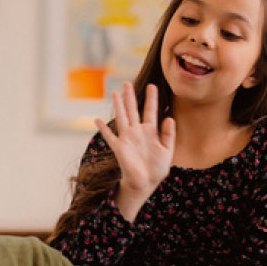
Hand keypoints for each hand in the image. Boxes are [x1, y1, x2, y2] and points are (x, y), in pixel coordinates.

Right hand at [93, 82, 175, 221]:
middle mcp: (137, 131)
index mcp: (150, 131)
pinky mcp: (119, 147)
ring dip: (118, 105)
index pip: (150, 110)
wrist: (146, 183)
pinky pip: (109, 136)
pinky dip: (103, 129)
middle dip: (130, 96)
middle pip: (132, 109)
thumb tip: (169, 118)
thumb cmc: (157, 168)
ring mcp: (127, 138)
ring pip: (121, 117)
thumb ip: (168, 134)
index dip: (151, 98)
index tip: (153, 85)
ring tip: (114, 93)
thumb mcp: (168, 150)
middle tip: (127, 83)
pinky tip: (96, 120)